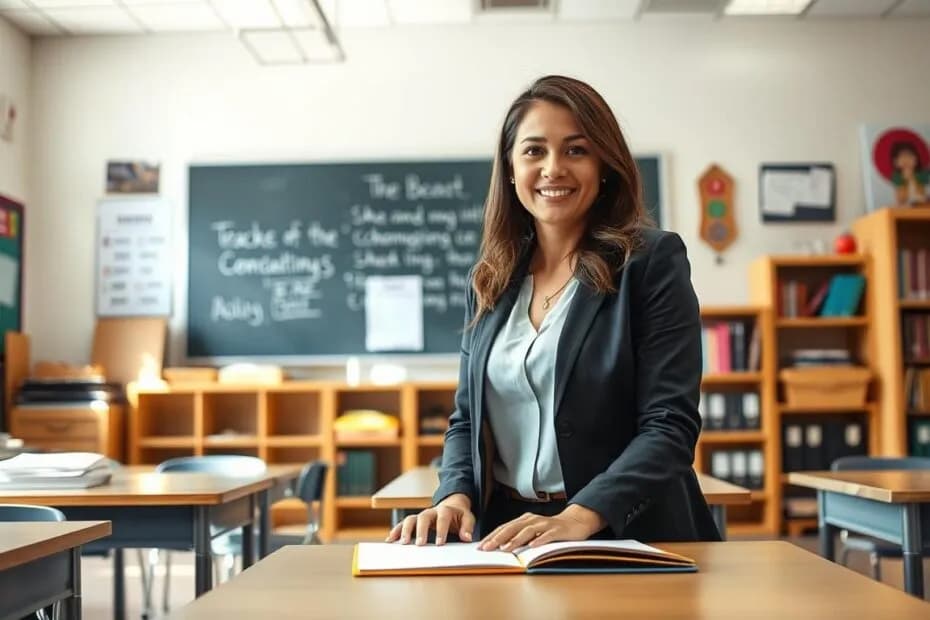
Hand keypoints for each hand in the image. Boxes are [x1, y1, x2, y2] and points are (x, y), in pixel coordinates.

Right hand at [385, 493, 475, 545]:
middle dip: (421, 531)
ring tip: (402, 544)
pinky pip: (402, 524)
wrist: (451, 507)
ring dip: (405, 530)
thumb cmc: (459, 516)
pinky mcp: (414, 521)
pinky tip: (390, 540)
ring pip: (410, 519)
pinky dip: (396, 531)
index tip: (440, 543)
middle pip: (423, 517)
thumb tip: (467, 537)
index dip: (441, 530)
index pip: (442, 519)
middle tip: (419, 544)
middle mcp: (430, 511)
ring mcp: (420, 516)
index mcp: (445, 510)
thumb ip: (467, 527)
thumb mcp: (467, 518)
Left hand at [478, 504, 605, 550]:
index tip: (481, 547)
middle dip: (498, 539)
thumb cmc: (551, 529)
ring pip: (527, 531)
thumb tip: (501, 547)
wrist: (575, 522)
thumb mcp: (533, 532)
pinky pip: (547, 535)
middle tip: (487, 548)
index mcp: (524, 520)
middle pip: (512, 528)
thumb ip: (519, 537)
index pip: (504, 528)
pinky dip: (540, 540)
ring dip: (516, 540)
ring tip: (506, 548)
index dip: (492, 537)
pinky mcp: (557, 530)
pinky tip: (533, 546)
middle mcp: (532, 520)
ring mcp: (544, 524)